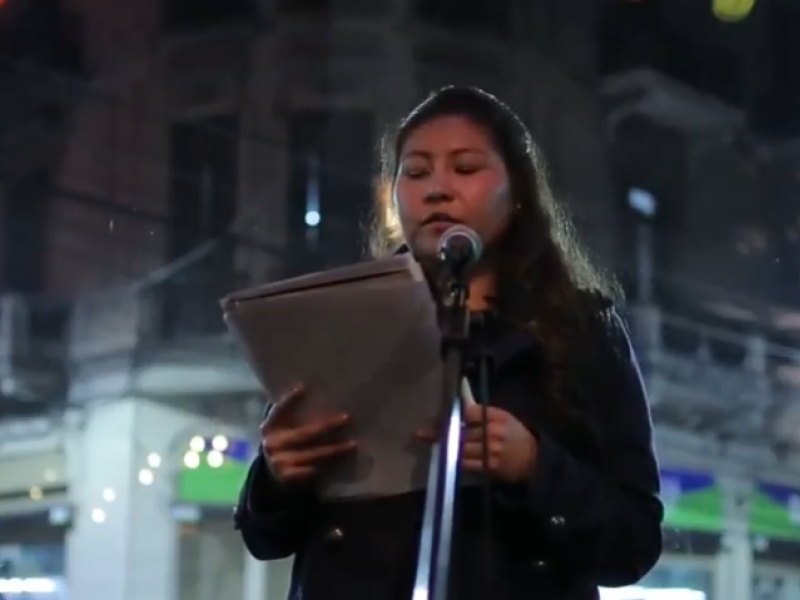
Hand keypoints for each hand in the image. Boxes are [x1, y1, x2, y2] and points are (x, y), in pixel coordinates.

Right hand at [260, 384, 356, 483]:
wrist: (271, 473)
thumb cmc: (284, 441)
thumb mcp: (282, 427)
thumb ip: (292, 412)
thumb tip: (313, 392)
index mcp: (269, 427)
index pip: (279, 411)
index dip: (289, 400)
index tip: (303, 388)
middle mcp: (272, 443)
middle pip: (304, 433)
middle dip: (327, 426)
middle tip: (346, 418)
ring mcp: (278, 461)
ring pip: (312, 454)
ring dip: (334, 450)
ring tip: (352, 444)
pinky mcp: (287, 477)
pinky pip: (311, 470)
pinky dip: (326, 466)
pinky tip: (341, 461)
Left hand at [419, 404, 536, 482]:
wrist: (534, 460)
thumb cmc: (516, 435)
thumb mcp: (505, 418)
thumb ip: (483, 413)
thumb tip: (460, 410)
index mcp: (496, 417)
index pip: (468, 412)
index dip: (453, 414)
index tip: (440, 416)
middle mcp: (491, 432)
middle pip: (460, 431)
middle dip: (440, 432)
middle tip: (420, 433)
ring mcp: (489, 451)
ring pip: (459, 448)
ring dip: (442, 446)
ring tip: (425, 441)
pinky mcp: (488, 468)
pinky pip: (466, 463)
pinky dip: (453, 460)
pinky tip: (443, 456)